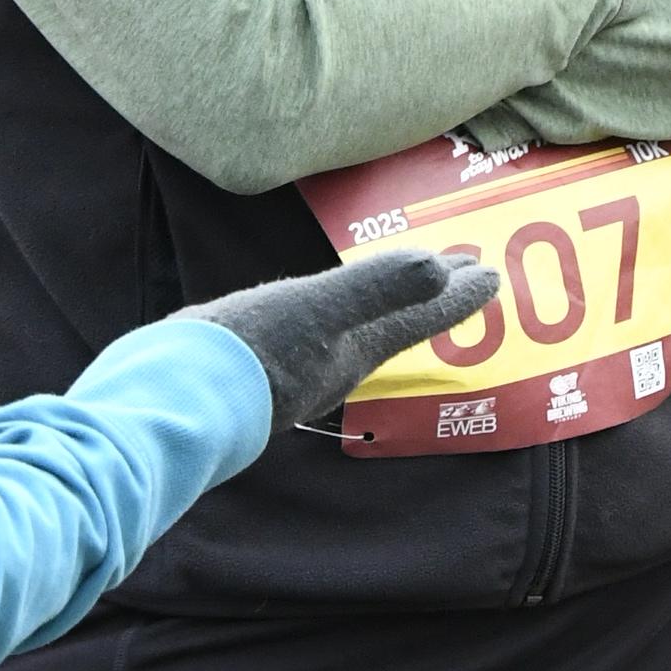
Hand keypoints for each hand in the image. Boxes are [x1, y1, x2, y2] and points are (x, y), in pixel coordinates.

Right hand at [184, 240, 484, 432]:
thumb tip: (438, 267)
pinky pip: (325, 337)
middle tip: (466, 271)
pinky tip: (326, 315)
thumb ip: (373, 289)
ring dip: (393, 307)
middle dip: (434, 300)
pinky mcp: (264, 368)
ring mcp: (300, 371)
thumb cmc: (244, 355)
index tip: (495, 276)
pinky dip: (344, 318)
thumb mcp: (314, 311)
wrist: (175, 403)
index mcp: (355, 350)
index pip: (420, 320)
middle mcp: (336, 366)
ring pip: (365, 335)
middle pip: (400, 327)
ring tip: (408, 286)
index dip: (458, 297)